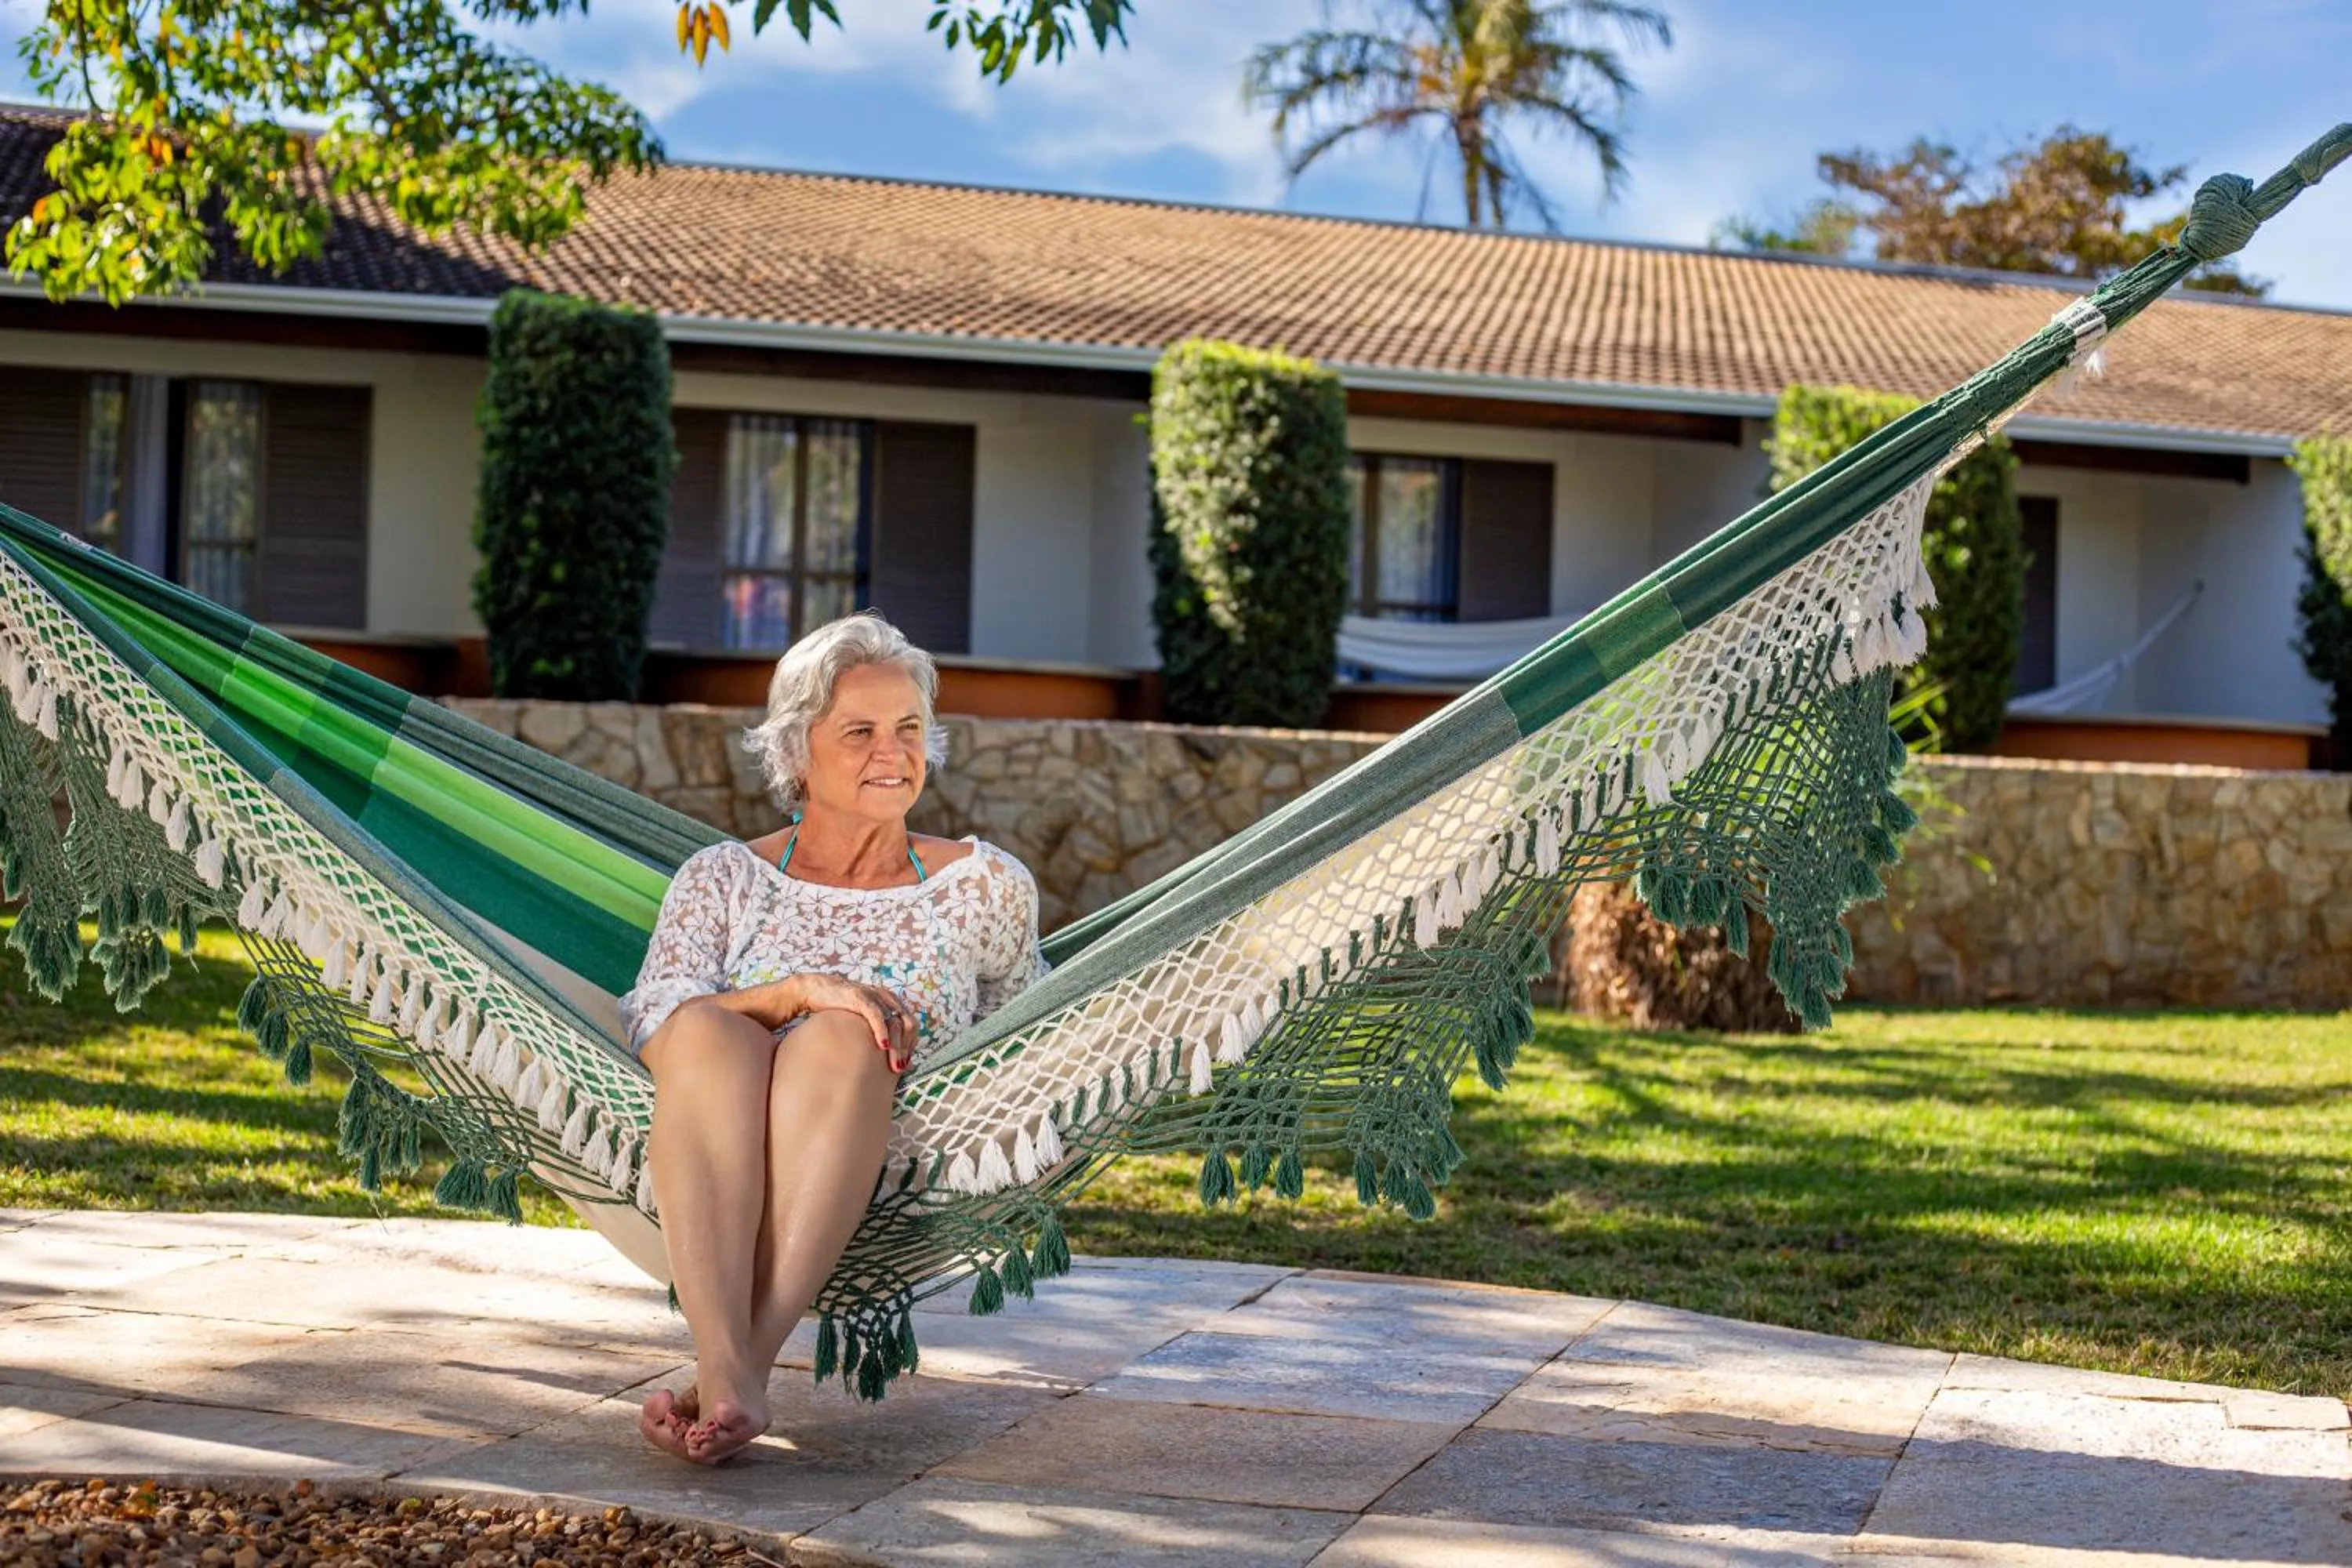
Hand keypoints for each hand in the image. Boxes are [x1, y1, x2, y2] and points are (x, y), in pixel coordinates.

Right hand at [788, 973, 919, 1072]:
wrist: (814, 990)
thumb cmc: (839, 1009)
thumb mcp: (863, 1020)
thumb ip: (877, 1031)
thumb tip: (887, 1055)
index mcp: (890, 1002)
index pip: (912, 1025)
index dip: (912, 1045)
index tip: (906, 1064)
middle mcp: (886, 997)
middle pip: (908, 1024)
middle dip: (907, 1048)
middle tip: (901, 1068)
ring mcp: (874, 996)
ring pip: (895, 1022)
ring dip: (897, 1046)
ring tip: (895, 1065)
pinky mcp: (860, 997)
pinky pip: (876, 1015)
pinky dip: (882, 1031)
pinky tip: (882, 1046)